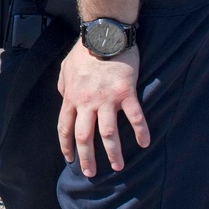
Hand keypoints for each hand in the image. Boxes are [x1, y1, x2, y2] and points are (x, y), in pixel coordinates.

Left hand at [57, 40, 149, 176]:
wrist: (104, 35)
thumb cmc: (84, 50)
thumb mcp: (65, 69)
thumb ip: (64, 87)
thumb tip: (64, 98)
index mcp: (71, 97)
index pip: (65, 127)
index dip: (66, 146)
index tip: (69, 159)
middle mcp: (87, 102)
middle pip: (84, 137)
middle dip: (87, 158)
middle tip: (91, 173)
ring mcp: (107, 99)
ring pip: (108, 133)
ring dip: (113, 153)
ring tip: (118, 167)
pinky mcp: (126, 93)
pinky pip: (134, 116)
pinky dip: (140, 131)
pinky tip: (144, 143)